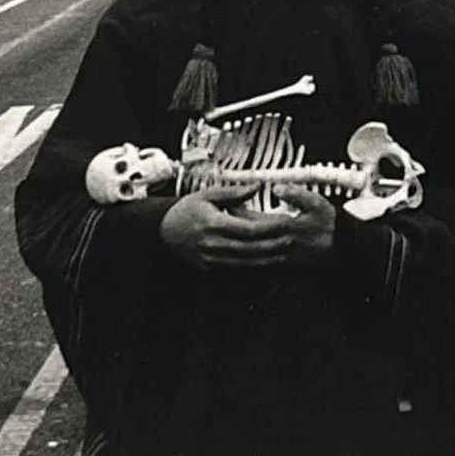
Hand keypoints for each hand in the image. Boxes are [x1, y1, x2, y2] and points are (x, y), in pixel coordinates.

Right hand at [159, 184, 335, 269]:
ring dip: (266, 259)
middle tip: (291, 240)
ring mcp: (211, 259)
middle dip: (273, 245)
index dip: (269, 228)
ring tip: (284, 253)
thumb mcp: (208, 195)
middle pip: (250, 249)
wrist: (163, 231)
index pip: (248, 230)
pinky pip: (235, 268)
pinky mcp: (209, 268)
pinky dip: (252, 266)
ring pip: (245, 262)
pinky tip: (265, 262)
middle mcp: (213, 244)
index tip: (285, 223)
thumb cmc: (186, 210)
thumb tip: (257, 187)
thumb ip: (234, 193)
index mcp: (213, 224)